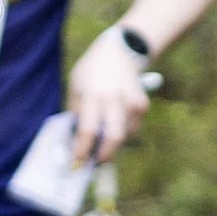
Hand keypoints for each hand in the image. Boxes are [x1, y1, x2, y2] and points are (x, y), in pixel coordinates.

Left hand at [67, 27, 151, 165]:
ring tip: (101, 140)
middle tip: (93, 163)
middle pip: (113, 138)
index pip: (88, 130)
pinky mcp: (142, 106)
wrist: (120, 51)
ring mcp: (132, 103)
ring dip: (110, 144)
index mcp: (93, 94)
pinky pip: (130, 128)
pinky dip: (120, 131)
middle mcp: (115, 99)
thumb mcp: (76, 87)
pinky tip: (113, 121)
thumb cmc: (91, 71)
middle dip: (103, 156)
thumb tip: (74, 143)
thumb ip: (76, 113)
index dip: (82, 151)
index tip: (76, 163)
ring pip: (123, 136)